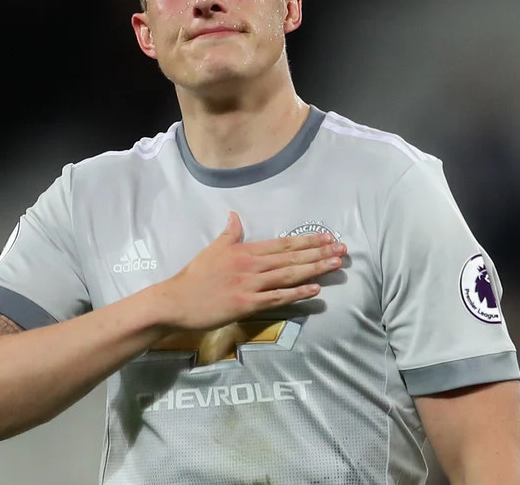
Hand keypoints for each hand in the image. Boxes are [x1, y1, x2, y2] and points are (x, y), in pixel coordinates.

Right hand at [153, 211, 345, 331]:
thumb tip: (235, 215)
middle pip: (291, 257)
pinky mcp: (247, 304)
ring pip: (289, 275)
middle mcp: (251, 265)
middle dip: (319, 253)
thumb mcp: (213, 248)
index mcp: (245, 250)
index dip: (307, 240)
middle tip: (342, 250)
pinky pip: (277, 298)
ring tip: (336, 265)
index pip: (282, 243)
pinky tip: (315, 290)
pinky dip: (297, 293)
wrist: (177, 300)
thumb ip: (229, 233)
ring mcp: (250, 285)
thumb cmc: (195, 275)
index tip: (327, 237)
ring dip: (314, 269)